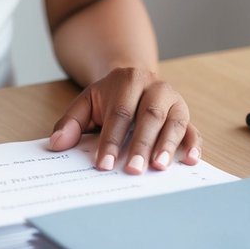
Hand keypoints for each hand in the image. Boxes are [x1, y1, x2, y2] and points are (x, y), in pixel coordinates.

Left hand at [47, 66, 200, 172]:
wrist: (133, 79)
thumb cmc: (109, 97)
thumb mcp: (86, 102)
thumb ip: (70, 122)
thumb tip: (56, 144)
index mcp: (127, 81)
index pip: (119, 113)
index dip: (111, 140)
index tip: (103, 164)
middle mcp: (154, 87)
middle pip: (149, 116)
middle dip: (140, 145)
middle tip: (133, 169)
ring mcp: (173, 99)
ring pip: (173, 121)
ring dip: (167, 145)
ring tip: (159, 167)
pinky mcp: (185, 113)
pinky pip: (193, 128)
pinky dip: (193, 144)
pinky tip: (190, 159)